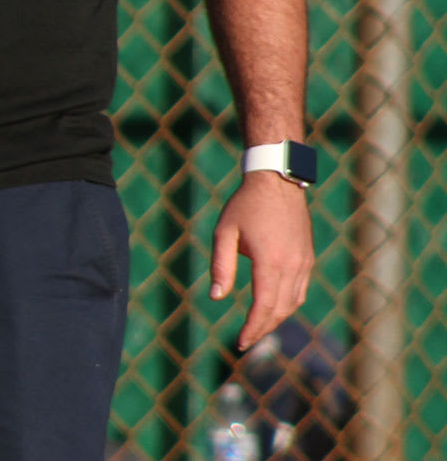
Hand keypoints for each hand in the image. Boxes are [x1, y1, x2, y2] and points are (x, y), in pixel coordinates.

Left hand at [209, 170, 313, 349]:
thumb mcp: (225, 233)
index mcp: (271, 261)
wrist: (277, 181)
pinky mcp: (308, 257)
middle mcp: (292, 266)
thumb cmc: (245, 205)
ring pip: (293, 303)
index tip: (240, 343)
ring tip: (257, 327)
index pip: (264, 306)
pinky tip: (273, 307)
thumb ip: (222, 265)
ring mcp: (304, 262)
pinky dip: (287, 304)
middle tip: (246, 341)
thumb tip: (216, 298)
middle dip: (263, 328)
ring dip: (276, 319)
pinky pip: (300, 290)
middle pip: (280, 310)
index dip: (252, 328)